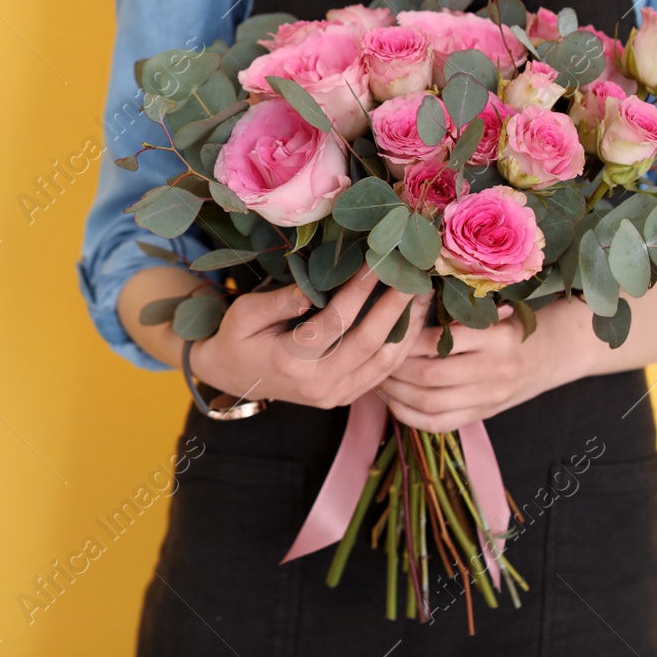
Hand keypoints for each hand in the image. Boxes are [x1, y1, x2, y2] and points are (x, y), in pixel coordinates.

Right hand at [189, 264, 431, 408]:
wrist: (232, 377)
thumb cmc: (237, 337)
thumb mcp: (244, 313)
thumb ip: (278, 302)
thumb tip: (313, 288)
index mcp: (291, 362)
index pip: (335, 321)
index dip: (359, 289)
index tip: (378, 259)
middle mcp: (318, 385)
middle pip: (370, 343)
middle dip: (396, 306)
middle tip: (416, 274)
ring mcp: (335, 396)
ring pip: (385, 363)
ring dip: (408, 327)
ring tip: (423, 294)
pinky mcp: (345, 397)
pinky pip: (382, 373)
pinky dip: (402, 346)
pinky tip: (413, 320)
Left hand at [379, 297, 602, 431]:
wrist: (554, 352)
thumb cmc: (513, 322)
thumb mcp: (491, 308)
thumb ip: (455, 311)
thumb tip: (402, 302)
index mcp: (496, 337)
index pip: (439, 341)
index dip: (404, 338)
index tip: (384, 327)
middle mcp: (496, 370)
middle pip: (429, 375)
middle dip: (393, 367)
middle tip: (372, 353)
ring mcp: (490, 397)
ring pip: (430, 402)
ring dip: (394, 392)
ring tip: (374, 376)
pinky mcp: (484, 414)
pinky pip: (439, 424)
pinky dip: (409, 416)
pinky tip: (392, 400)